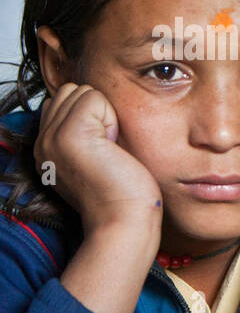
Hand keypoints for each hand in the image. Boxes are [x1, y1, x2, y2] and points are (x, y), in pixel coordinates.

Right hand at [34, 83, 162, 238]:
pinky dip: (112, 118)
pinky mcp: (70, 135)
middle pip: (71, 91)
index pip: (64, 100)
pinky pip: (94, 98)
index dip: (93, 116)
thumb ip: (88, 131)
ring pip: (82, 92)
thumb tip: (97, 105)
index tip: (104, 150)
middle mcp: (42, 141)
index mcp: (46, 147)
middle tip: (108, 148)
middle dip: (98, 111)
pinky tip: (112, 147)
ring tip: (110, 149)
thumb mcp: (97, 157)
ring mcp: (52, 137)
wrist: (125, 221)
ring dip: (105, 114)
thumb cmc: (123, 193)